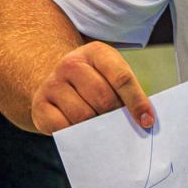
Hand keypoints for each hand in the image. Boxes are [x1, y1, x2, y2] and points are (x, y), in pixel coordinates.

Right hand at [30, 41, 155, 133]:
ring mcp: (53, 84)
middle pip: (102, 98)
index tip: (147, 121)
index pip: (122, 78)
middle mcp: (71, 64)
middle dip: (115, 116)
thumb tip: (143, 120)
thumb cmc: (93, 80)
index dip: (137, 102)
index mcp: (96, 52)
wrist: (54, 78)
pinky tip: (83, 132)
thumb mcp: (111, 74)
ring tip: (102, 128)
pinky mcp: (40, 105)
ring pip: (83, 115)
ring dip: (97, 127)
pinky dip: (77, 134)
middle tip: (121, 126)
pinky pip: (62, 127)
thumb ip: (126, 91)